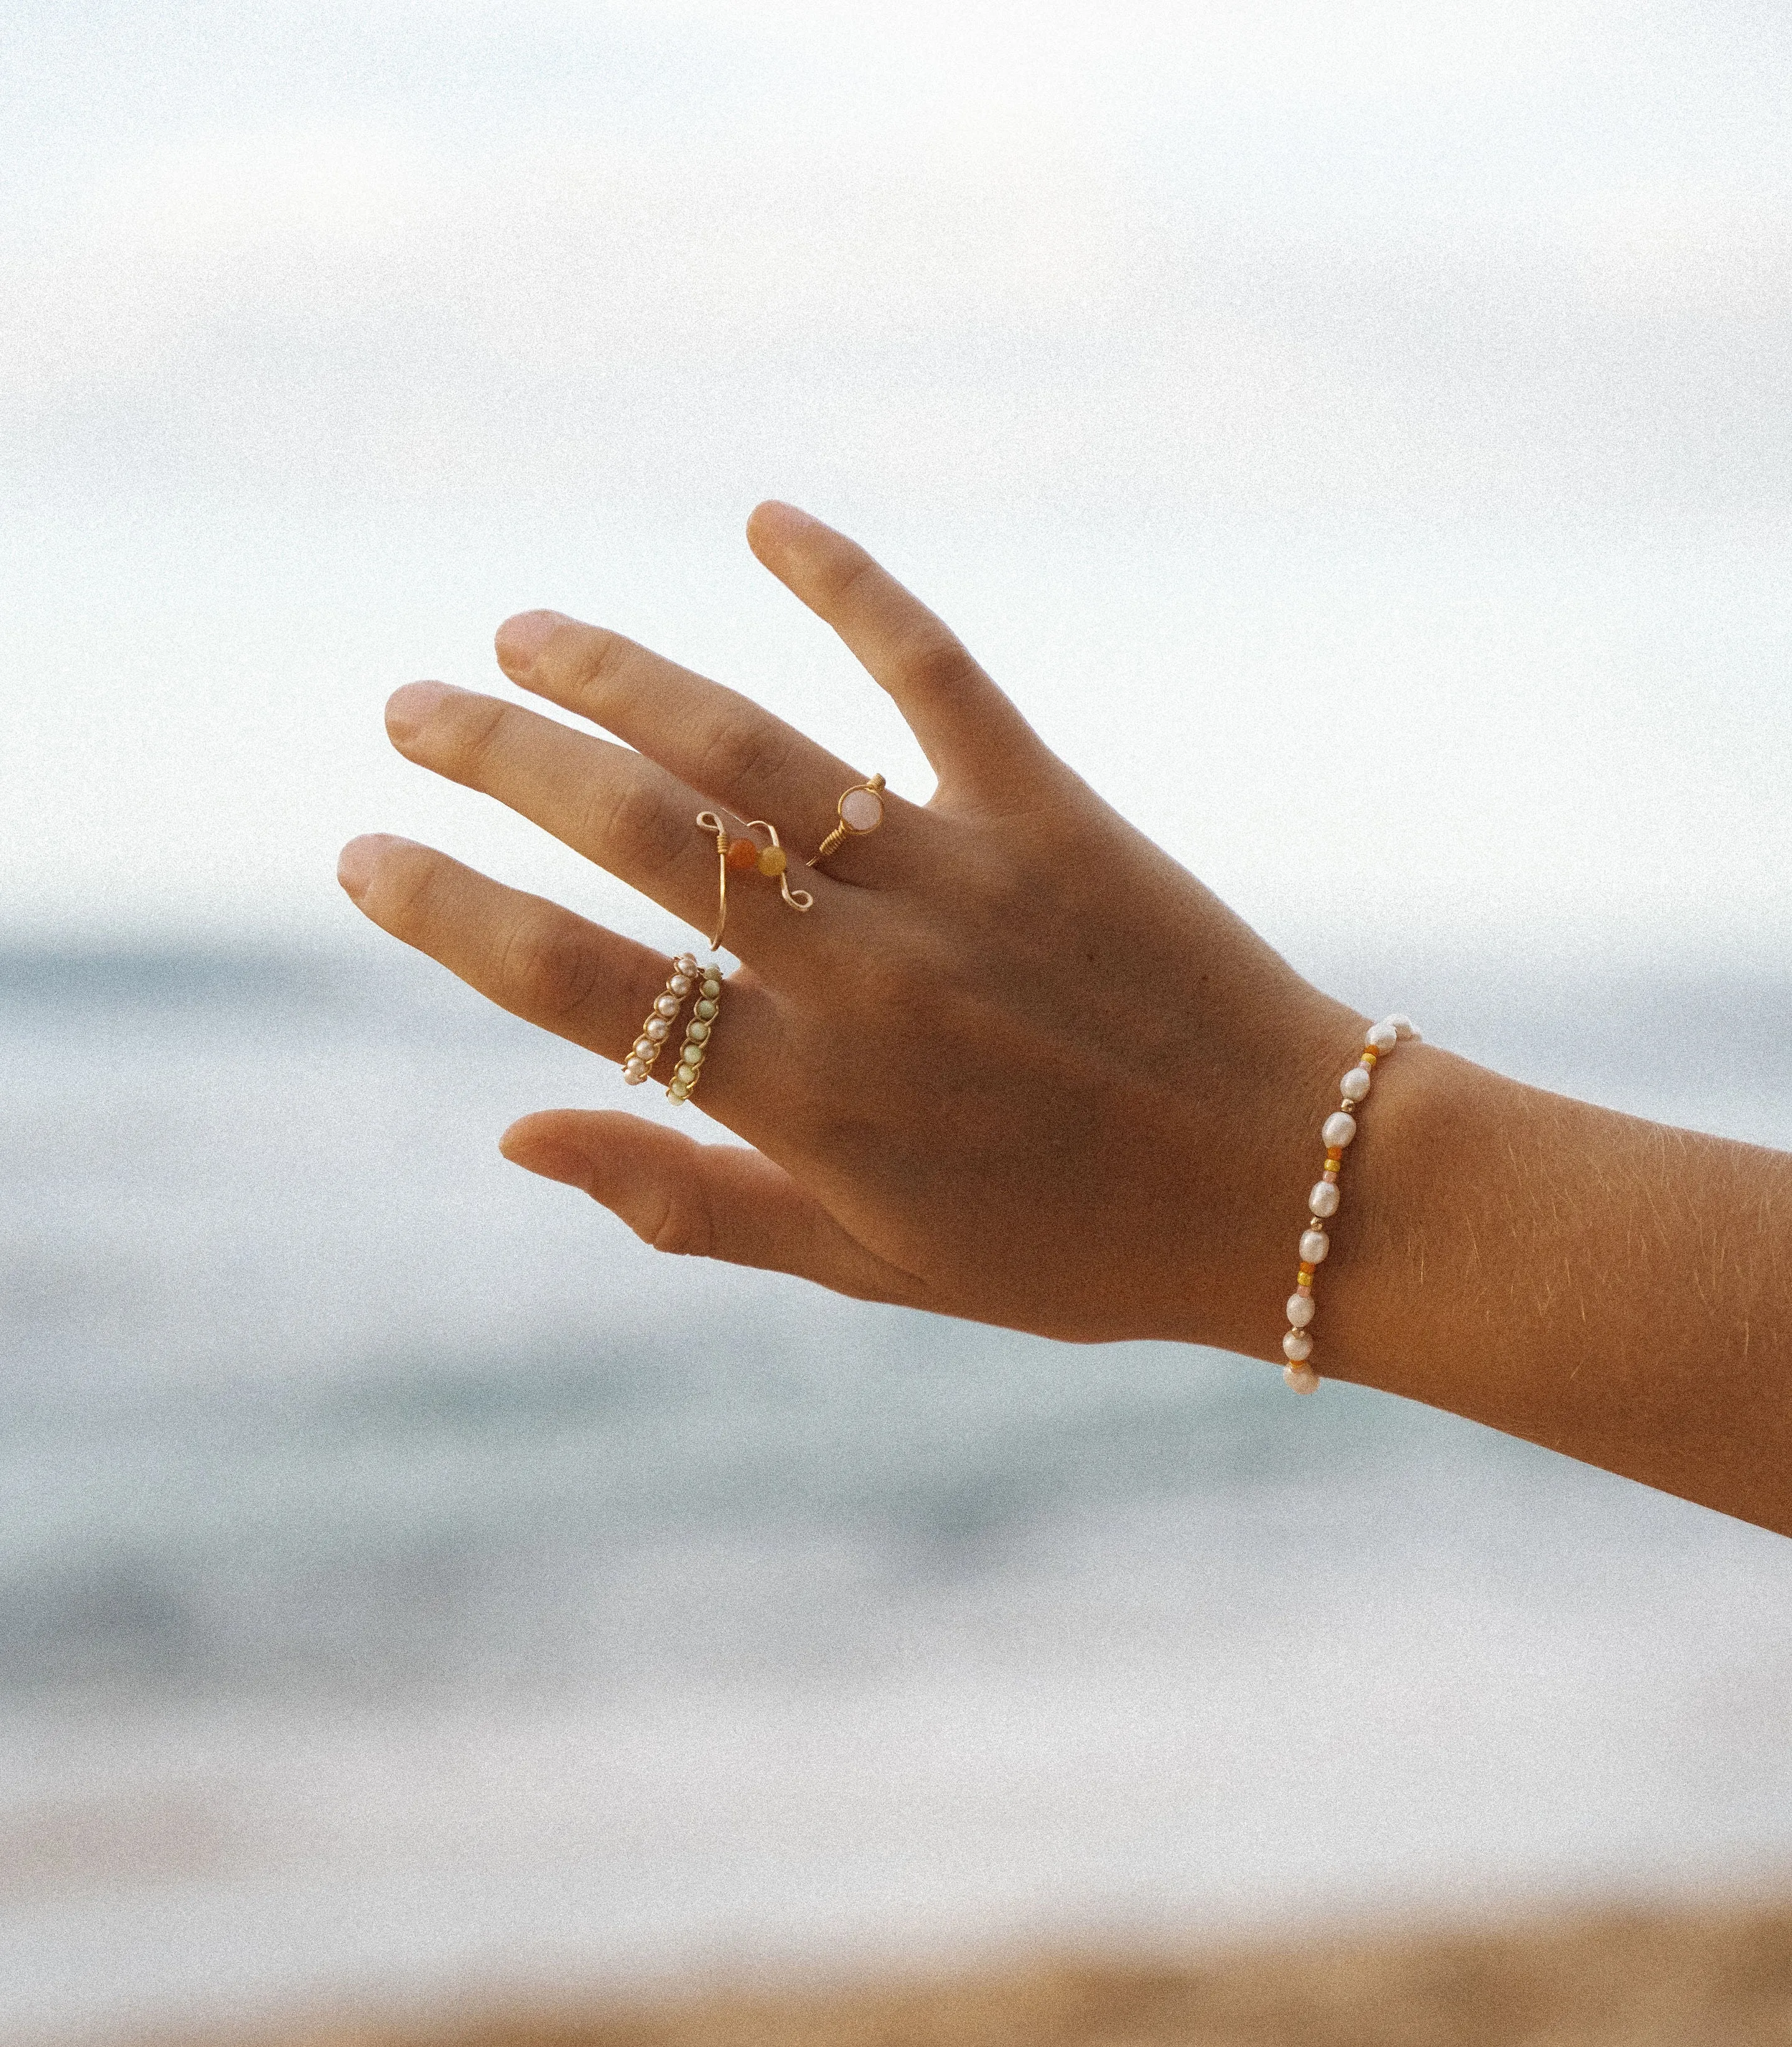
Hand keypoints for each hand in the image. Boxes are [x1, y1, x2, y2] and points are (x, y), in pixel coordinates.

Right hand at [337, 503, 1372, 1354]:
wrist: (1288, 1193)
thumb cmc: (1071, 1251)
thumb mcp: (869, 1267)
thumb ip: (687, 1204)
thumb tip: (512, 1131)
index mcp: (802, 1100)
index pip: (570, 984)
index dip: (446, 913)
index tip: (362, 854)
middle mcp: (858, 979)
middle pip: (631, 836)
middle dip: (497, 762)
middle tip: (410, 708)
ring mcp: (954, 883)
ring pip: (748, 747)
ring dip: (617, 672)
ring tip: (522, 630)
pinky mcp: (1052, 814)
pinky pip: (935, 672)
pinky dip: (849, 586)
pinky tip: (762, 517)